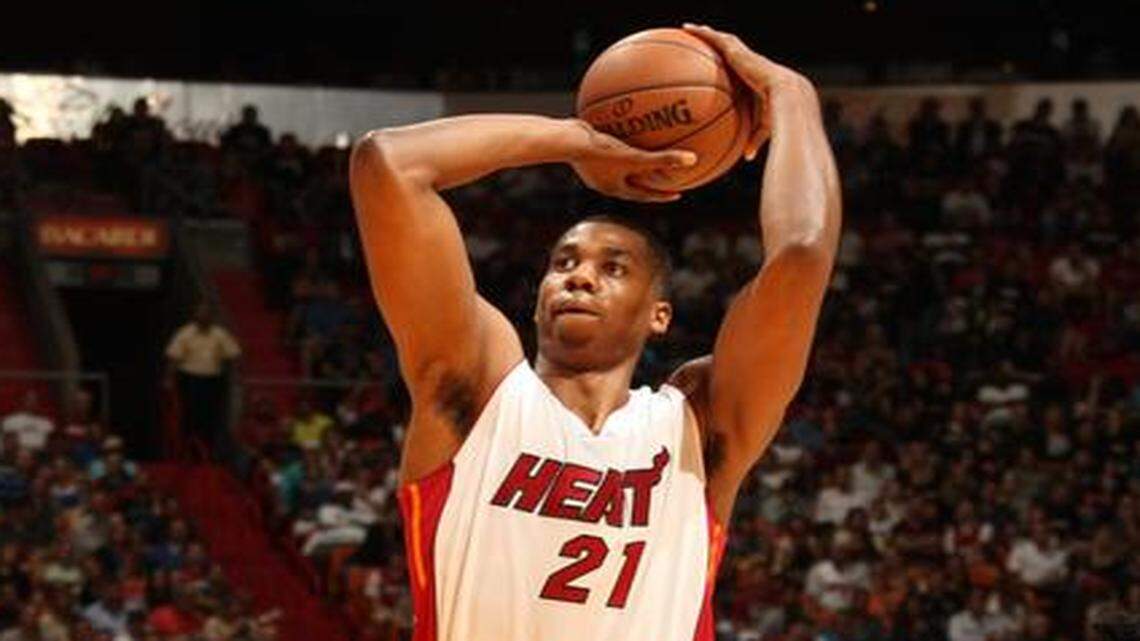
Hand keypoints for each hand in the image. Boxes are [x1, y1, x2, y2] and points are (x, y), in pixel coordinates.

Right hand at [567, 120, 697, 201]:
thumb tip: (693, 160)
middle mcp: (603, 180)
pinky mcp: (584, 150)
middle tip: (665, 177)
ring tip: (644, 150)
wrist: (565, 140)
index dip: (661, 195)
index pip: (644, 195)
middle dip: (648, 179)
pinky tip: (625, 124)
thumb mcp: (636, 158)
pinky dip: (619, 139)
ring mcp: (592, 166)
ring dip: (632, 160)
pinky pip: (607, 145)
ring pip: (618, 164)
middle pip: (631, 182)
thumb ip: (663, 160)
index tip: (676, 194)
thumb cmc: (599, 152)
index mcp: (614, 188)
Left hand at [683, 23, 808, 159]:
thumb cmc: (781, 117)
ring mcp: (745, 55)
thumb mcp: (765, 129)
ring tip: (692, 30)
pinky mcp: (737, 52)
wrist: (788, 99)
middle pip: (733, 50)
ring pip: (723, 40)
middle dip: (720, 45)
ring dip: (708, 34)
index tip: (725, 65)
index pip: (745, 69)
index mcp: (759, 77)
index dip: (735, 65)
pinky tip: (687, 28)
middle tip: (706, 42)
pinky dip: (702, 33)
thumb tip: (747, 156)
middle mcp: (752, 63)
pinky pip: (715, 39)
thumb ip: (755, 139)